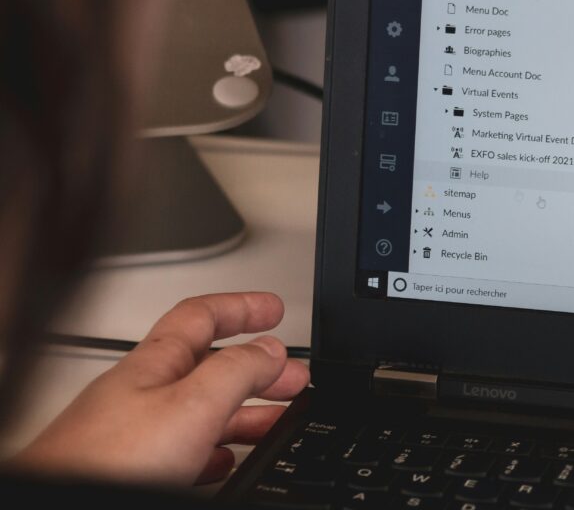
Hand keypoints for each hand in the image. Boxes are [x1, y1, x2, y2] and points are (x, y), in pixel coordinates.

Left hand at [14, 293, 308, 485]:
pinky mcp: (132, 470)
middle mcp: (144, 391)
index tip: (273, 309)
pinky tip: (225, 458)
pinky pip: (185, 448)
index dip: (242, 306)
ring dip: (244, 411)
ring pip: (202, 410)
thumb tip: (272, 350)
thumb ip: (237, 371)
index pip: (203, 314)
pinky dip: (216, 447)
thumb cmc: (105, 463)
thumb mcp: (192, 404)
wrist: (59, 509)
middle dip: (257, 367)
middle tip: (291, 375)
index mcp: (156, 362)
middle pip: (210, 364)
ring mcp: (135, 431)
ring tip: (276, 418)